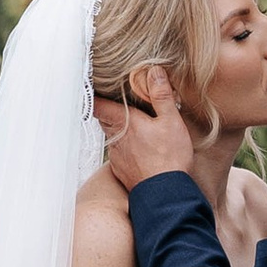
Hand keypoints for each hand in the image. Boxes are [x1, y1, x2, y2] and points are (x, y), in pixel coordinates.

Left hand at [103, 63, 200, 190]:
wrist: (166, 194)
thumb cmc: (169, 158)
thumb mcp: (171, 121)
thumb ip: (161, 95)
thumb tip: (154, 71)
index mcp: (124, 123)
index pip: (99, 105)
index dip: (96, 96)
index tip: (96, 88)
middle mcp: (115, 139)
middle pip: (106, 120)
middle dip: (114, 111)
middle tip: (127, 105)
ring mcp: (117, 157)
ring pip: (114, 137)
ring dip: (123, 131)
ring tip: (140, 128)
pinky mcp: (122, 171)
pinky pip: (121, 154)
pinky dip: (129, 149)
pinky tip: (144, 151)